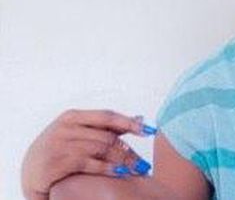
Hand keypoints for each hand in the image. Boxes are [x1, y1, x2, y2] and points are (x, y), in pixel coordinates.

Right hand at [20, 109, 156, 199]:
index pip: (107, 116)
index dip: (129, 123)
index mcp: (73, 116)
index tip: (149, 130)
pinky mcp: (56, 162)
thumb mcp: (80, 133)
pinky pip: (89, 164)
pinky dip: (107, 169)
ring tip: (136, 169)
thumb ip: (106, 127)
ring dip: (122, 161)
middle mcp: (66, 128)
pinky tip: (120, 173)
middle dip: (128, 150)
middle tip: (142, 162)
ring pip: (101, 149)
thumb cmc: (60, 150)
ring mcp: (60, 144)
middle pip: (107, 136)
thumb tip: (140, 119)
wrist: (30, 171)